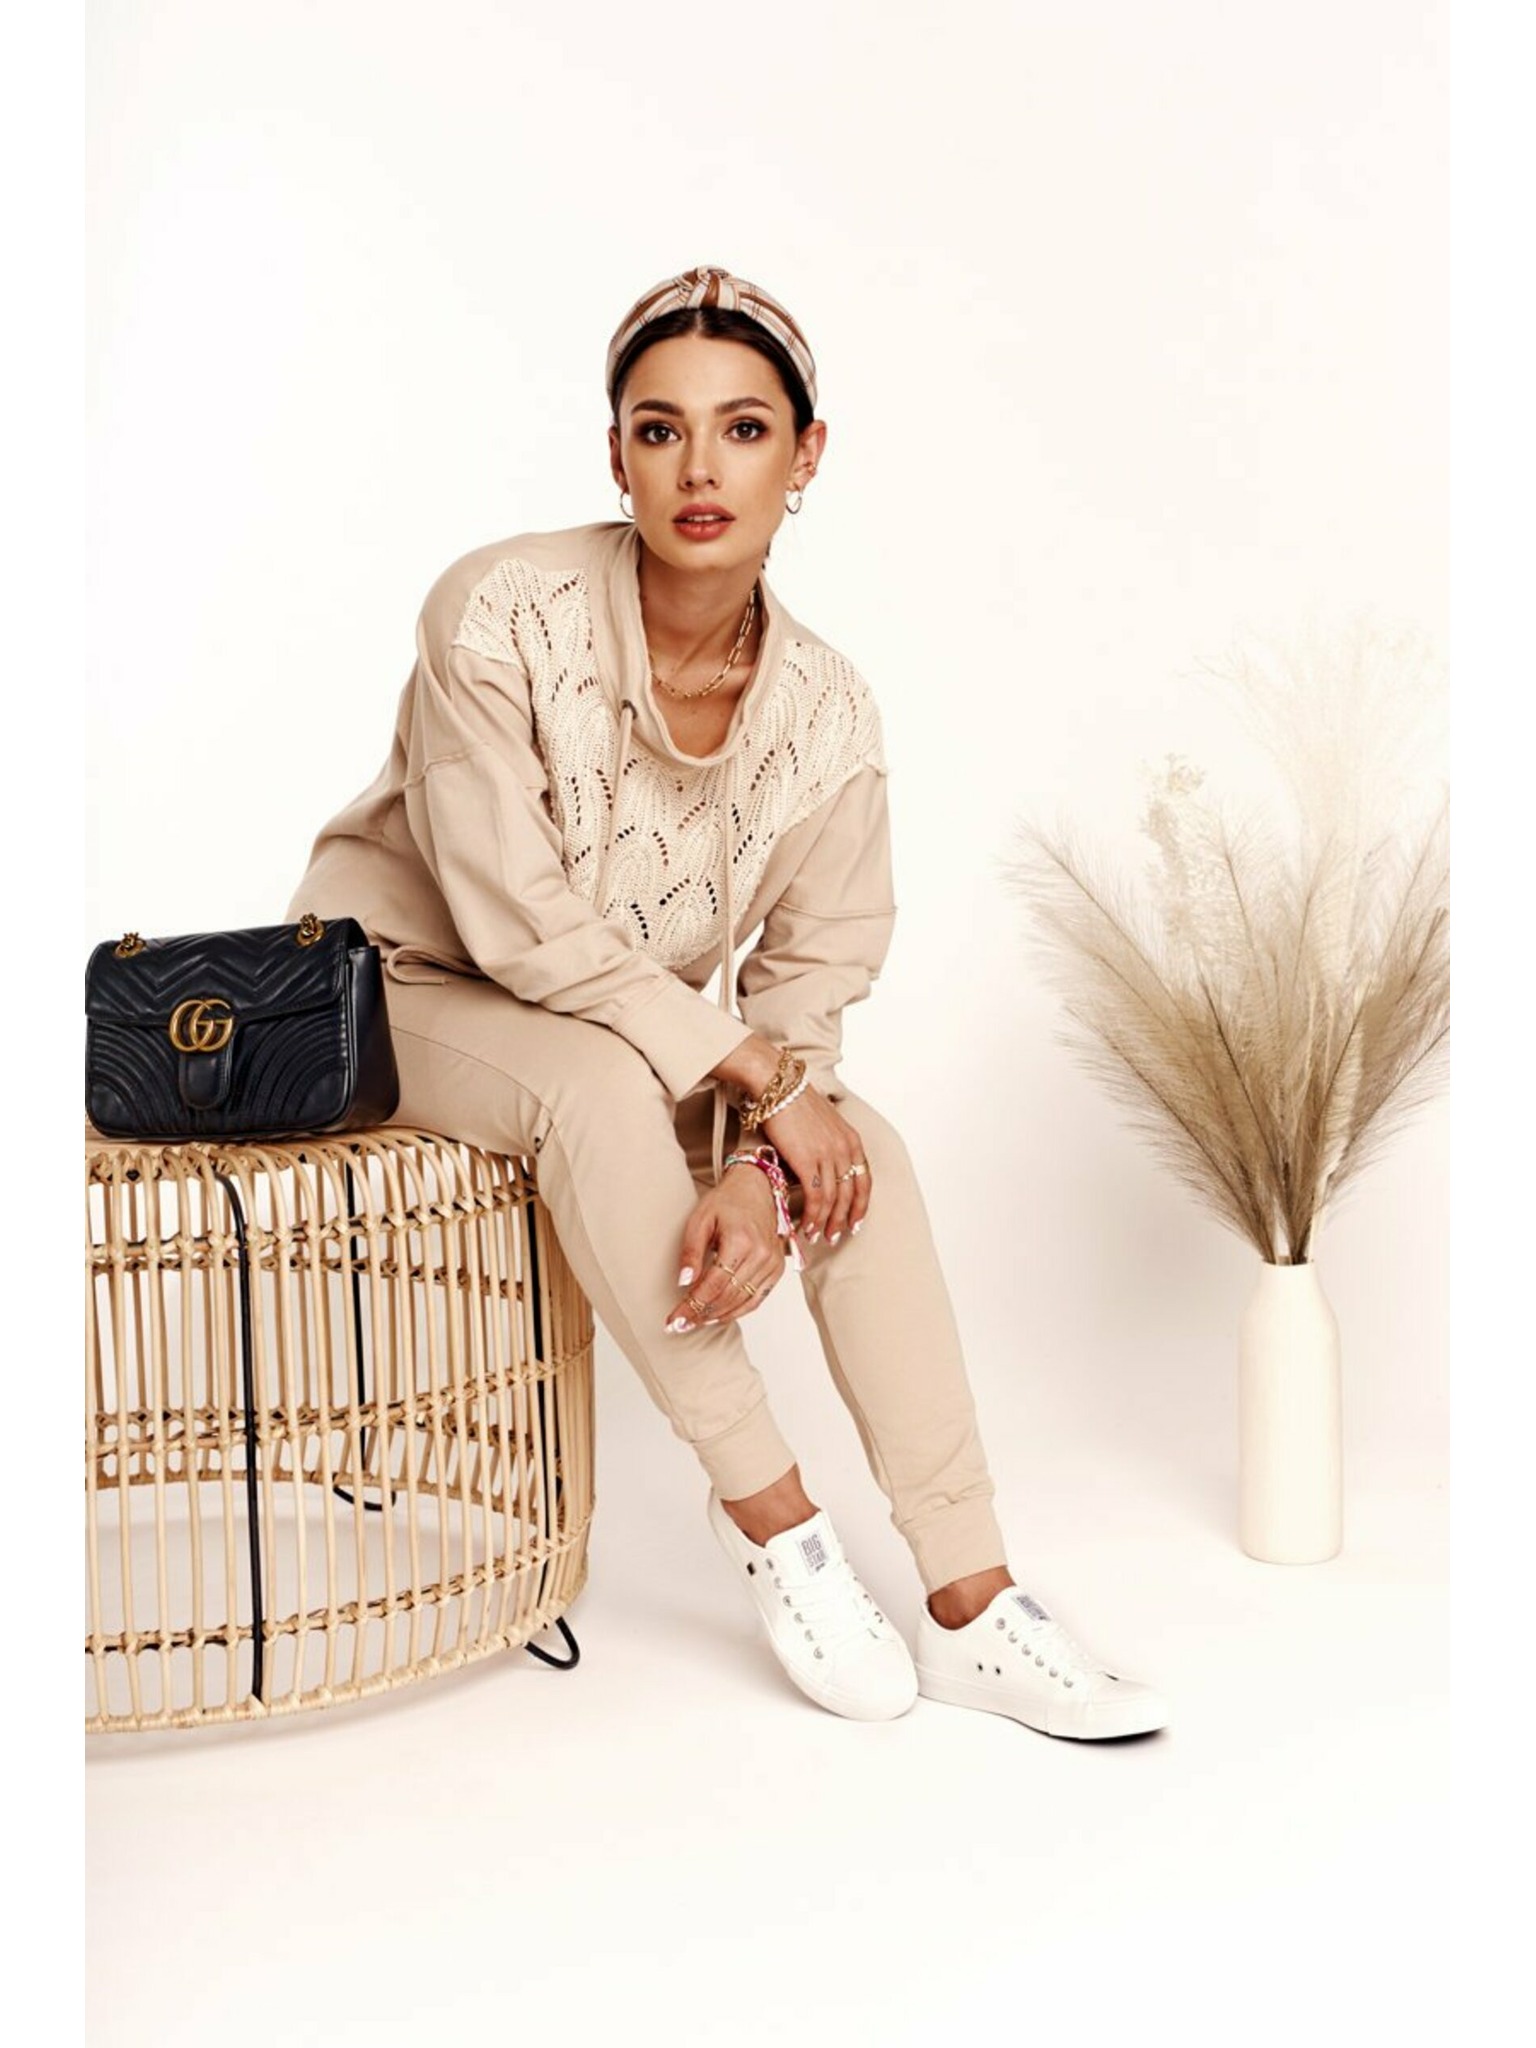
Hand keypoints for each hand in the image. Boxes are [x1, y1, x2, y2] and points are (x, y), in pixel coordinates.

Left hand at [664, 1164, 786, 1332]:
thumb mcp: (699, 1220)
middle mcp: (761, 1254)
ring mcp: (772, 1263)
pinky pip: (757, 1299)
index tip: (674, 1320)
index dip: (692, 1305)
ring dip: (717, 1316)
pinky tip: (717, 1315)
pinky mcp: (777, 1269)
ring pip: (742, 1302)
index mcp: (740, 1240)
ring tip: (695, 1322)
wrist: (756, 1189)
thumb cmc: (726, 1201)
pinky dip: (737, 1311)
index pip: (713, 1284)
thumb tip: (683, 1283)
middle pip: (727, 1296)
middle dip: (700, 1314)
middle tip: (679, 1325)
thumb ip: (691, 1252)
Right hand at [757, 1086, 871, 1244]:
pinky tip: (805, 1227)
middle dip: (843, 1220)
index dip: (860, 1205)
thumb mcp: (823, 1123)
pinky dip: (812, 1216)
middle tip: (834, 1237)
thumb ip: (828, 1145)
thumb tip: (820, 1167)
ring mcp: (829, 1154)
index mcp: (852, 1139)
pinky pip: (816, 1198)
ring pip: (834, 1200)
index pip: (864, 1180)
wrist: (778, 1085)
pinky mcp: (809, 1160)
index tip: (854, 1222)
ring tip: (816, 1237)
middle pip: (851, 1194)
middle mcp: (845, 1148)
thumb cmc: (794, 1101)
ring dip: (826, 1223)